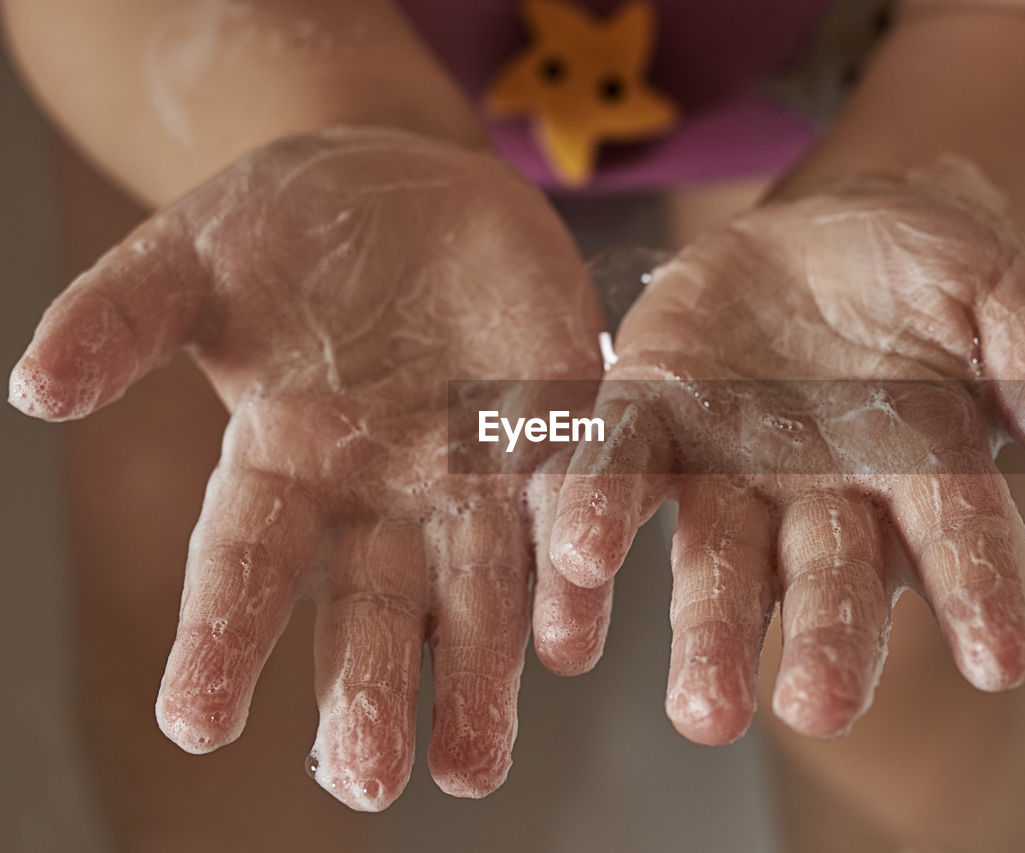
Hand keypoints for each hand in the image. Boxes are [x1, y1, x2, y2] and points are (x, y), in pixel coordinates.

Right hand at [9, 127, 610, 807]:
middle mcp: (381, 490)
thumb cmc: (285, 225)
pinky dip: (573, 570)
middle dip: (368, 688)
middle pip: (373, 605)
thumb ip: (121, 316)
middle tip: (366, 779)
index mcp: (284, 461)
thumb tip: (32, 388)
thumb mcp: (192, 257)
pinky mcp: (556, 424)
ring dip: (481, 675)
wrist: (407, 182)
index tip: (194, 721)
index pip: (245, 563)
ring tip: (472, 763)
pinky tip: (572, 639)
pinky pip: (571, 504)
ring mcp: (474, 466)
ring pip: (480, 589)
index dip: (219, 637)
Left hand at [549, 170, 1024, 742]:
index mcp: (923, 471)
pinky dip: (597, 518)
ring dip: (707, 631)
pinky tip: (575, 566)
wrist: (823, 232)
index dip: (984, 594)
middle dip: (825, 641)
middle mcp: (823, 497)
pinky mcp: (652, 419)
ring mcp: (732, 467)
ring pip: (717, 560)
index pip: (962, 541)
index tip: (1001, 658)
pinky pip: (618, 471)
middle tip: (813, 706)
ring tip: (701, 707)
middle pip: (828, 581)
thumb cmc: (928, 269)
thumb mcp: (1002, 287)